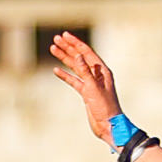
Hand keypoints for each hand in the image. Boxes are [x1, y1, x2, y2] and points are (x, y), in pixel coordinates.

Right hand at [50, 31, 123, 145]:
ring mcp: (91, 84)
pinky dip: (65, 75)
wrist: (108, 126)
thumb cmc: (105, 107)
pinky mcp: (86, 93)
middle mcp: (97, 75)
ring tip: (53, 49)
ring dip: (64, 59)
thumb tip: (78, 55)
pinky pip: (74, 81)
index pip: (87, 52)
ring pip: (75, 68)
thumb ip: (85, 71)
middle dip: (68, 48)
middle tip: (56, 39)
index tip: (64, 35)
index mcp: (102, 71)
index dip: (76, 43)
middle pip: (80, 57)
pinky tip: (56, 70)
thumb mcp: (93, 88)